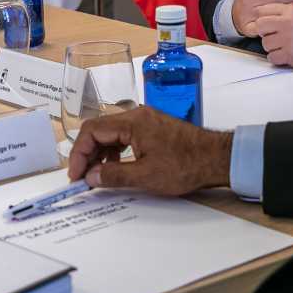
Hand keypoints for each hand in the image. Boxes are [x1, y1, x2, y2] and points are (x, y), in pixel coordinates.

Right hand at [67, 107, 232, 195]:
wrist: (217, 158)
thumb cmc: (186, 165)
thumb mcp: (146, 176)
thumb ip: (114, 175)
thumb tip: (91, 177)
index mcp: (132, 122)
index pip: (92, 131)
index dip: (79, 154)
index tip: (76, 175)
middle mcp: (137, 115)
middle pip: (100, 129)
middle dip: (87, 153)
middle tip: (82, 177)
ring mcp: (146, 120)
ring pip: (112, 132)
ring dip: (100, 152)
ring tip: (98, 175)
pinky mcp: (154, 128)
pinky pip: (125, 135)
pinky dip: (115, 150)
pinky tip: (117, 167)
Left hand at [253, 2, 292, 69]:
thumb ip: (285, 11)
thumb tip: (268, 13)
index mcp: (290, 10)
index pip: (263, 10)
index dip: (263, 18)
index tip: (269, 24)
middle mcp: (286, 23)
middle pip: (260, 25)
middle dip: (264, 32)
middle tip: (272, 35)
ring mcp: (287, 39)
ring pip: (265, 43)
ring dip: (271, 47)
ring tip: (282, 46)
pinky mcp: (289, 55)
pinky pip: (272, 57)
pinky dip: (277, 58)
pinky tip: (285, 55)